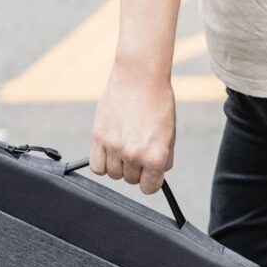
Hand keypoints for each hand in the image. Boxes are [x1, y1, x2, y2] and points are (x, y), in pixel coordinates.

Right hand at [90, 63, 175, 193]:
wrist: (139, 78)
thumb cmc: (158, 103)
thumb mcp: (170, 135)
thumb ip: (163, 158)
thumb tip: (156, 174)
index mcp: (155, 157)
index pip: (149, 188)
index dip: (150, 181)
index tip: (149, 175)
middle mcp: (134, 155)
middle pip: (131, 180)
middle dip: (136, 170)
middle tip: (137, 152)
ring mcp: (114, 147)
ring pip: (113, 174)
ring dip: (119, 166)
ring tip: (124, 147)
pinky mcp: (98, 137)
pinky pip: (96, 166)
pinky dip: (102, 163)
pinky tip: (109, 152)